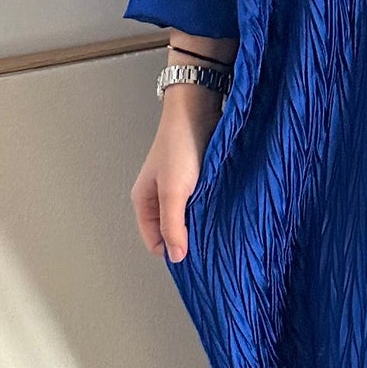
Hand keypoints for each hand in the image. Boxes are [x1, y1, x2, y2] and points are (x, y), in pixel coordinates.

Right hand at [131, 83, 221, 262]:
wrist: (197, 110)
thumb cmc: (180, 146)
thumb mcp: (173, 190)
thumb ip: (173, 224)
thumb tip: (176, 256)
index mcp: (144, 201)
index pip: (154, 242)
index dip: (172, 250)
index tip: (194, 257)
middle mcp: (160, 198)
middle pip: (172, 232)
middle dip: (188, 240)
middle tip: (210, 245)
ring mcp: (179, 190)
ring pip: (189, 220)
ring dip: (201, 225)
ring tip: (217, 228)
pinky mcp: (197, 182)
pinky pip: (202, 206)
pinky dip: (210, 212)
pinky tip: (222, 212)